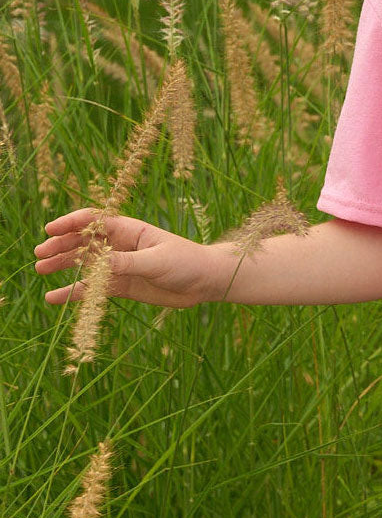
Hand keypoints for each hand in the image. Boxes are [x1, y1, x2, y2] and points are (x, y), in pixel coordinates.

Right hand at [35, 207, 224, 307]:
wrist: (205, 282)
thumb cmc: (186, 262)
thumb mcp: (157, 260)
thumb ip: (127, 262)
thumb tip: (97, 263)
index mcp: (131, 230)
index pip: (96, 220)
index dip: (72, 222)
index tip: (50, 229)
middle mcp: (121, 246)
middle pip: (85, 241)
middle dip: (62, 245)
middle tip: (40, 254)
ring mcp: (120, 265)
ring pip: (85, 263)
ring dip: (62, 265)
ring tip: (40, 270)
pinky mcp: (122, 285)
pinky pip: (94, 287)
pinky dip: (74, 291)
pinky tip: (54, 297)